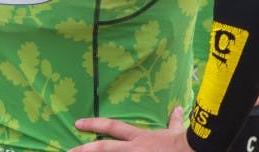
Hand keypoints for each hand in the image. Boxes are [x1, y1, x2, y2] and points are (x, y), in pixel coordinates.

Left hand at [70, 106, 190, 150]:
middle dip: (84, 149)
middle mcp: (132, 149)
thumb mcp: (174, 131)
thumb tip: (177, 109)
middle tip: (68, 151)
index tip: (78, 123)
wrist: (190, 150)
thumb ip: (173, 121)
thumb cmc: (180, 143)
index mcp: (138, 137)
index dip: (94, 124)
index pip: (112, 127)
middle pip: (103, 148)